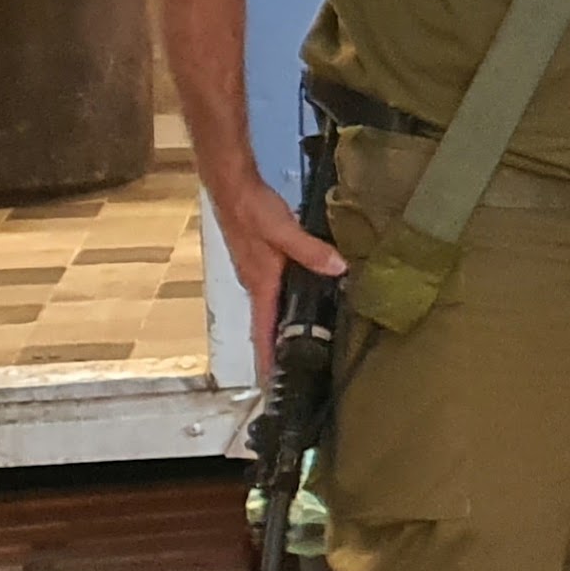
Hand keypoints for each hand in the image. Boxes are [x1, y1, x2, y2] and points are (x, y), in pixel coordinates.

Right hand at [209, 171, 346, 370]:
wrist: (231, 186)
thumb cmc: (252, 210)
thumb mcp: (284, 231)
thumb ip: (311, 252)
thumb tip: (338, 269)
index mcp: (259, 284)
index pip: (263, 331)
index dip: (268, 359)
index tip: (272, 384)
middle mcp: (254, 284)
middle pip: (265, 325)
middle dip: (275, 351)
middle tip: (292, 372)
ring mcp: (254, 272)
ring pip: (268, 309)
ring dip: (278, 329)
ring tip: (295, 347)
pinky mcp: (257, 260)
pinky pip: (271, 292)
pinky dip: (281, 307)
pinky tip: (297, 303)